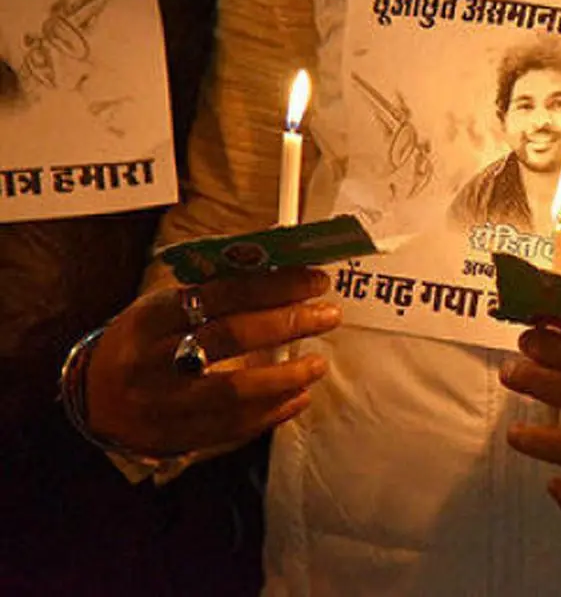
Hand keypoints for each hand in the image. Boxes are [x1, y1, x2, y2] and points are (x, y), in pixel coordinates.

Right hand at [87, 268, 339, 456]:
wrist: (94, 396)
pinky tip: (300, 397)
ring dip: (286, 377)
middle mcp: (157, 359)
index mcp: (155, 317)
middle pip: (231, 337)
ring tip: (318, 364)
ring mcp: (166, 403)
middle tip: (328, 315)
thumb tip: (282, 262)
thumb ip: (217, 289)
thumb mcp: (167, 305)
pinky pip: (233, 427)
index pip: (222, 294)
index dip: (274, 285)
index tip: (315, 280)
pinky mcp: (178, 436)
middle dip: (288, 323)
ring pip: (234, 390)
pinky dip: (273, 413)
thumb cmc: (145, 339)